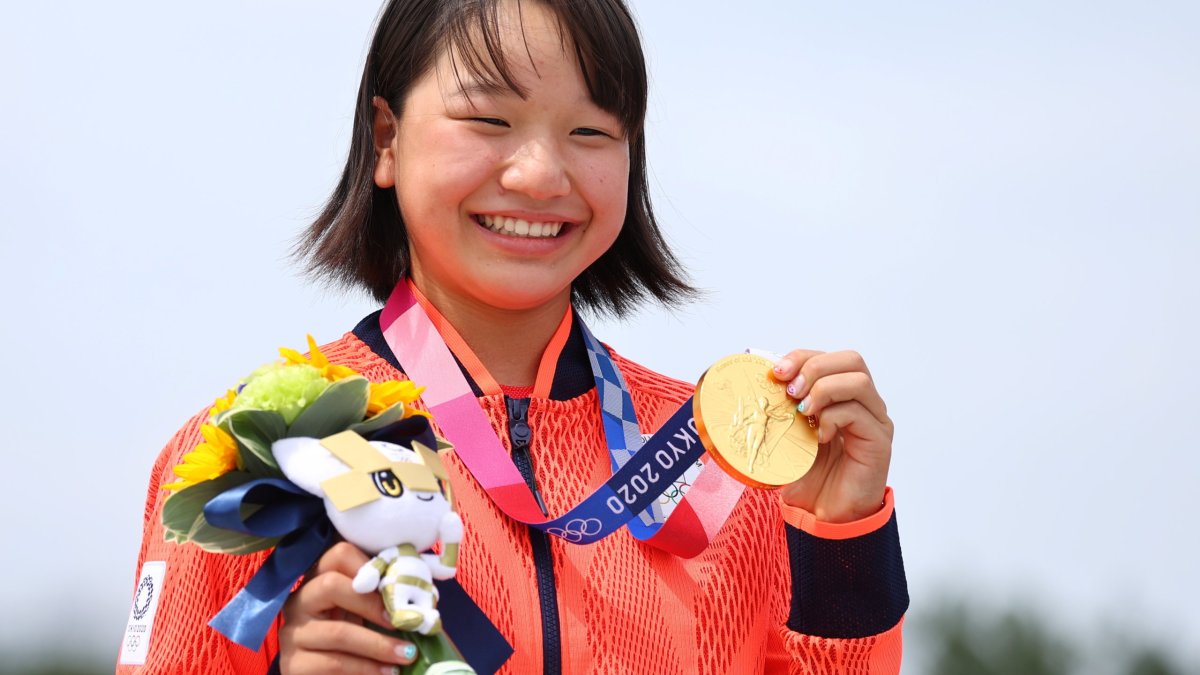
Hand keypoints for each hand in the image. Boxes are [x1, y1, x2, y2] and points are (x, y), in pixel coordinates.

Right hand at [280, 542, 417, 673]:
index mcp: (320, 579)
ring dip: (379, 645)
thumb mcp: (369, 614)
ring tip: (407, 654)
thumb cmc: (358, 641)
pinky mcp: (294, 665)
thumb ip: (386, 599)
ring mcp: (293, 633)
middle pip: (331, 585)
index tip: (397, 587)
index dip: (371, 566)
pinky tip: (388, 672)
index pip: (338, 554)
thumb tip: (427, 594)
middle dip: (373, 604)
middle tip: (403, 622)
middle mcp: (301, 601)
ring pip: (337, 632)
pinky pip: (334, 663)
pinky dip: (367, 669)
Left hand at [772, 349, 892, 522]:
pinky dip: (832, 418)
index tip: (776, 371)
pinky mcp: (878, 442)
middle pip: (850, 360)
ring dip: (824, 389)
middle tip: (790, 390)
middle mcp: (864, 404)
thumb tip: (752, 382)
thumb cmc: (809, 478)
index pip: (829, 358)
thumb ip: (779, 409)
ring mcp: (875, 421)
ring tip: (803, 411)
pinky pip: (859, 414)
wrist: (825, 517)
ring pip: (858, 381)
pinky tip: (818, 437)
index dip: (802, 357)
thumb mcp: (786, 437)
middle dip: (814, 367)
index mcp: (842, 397)